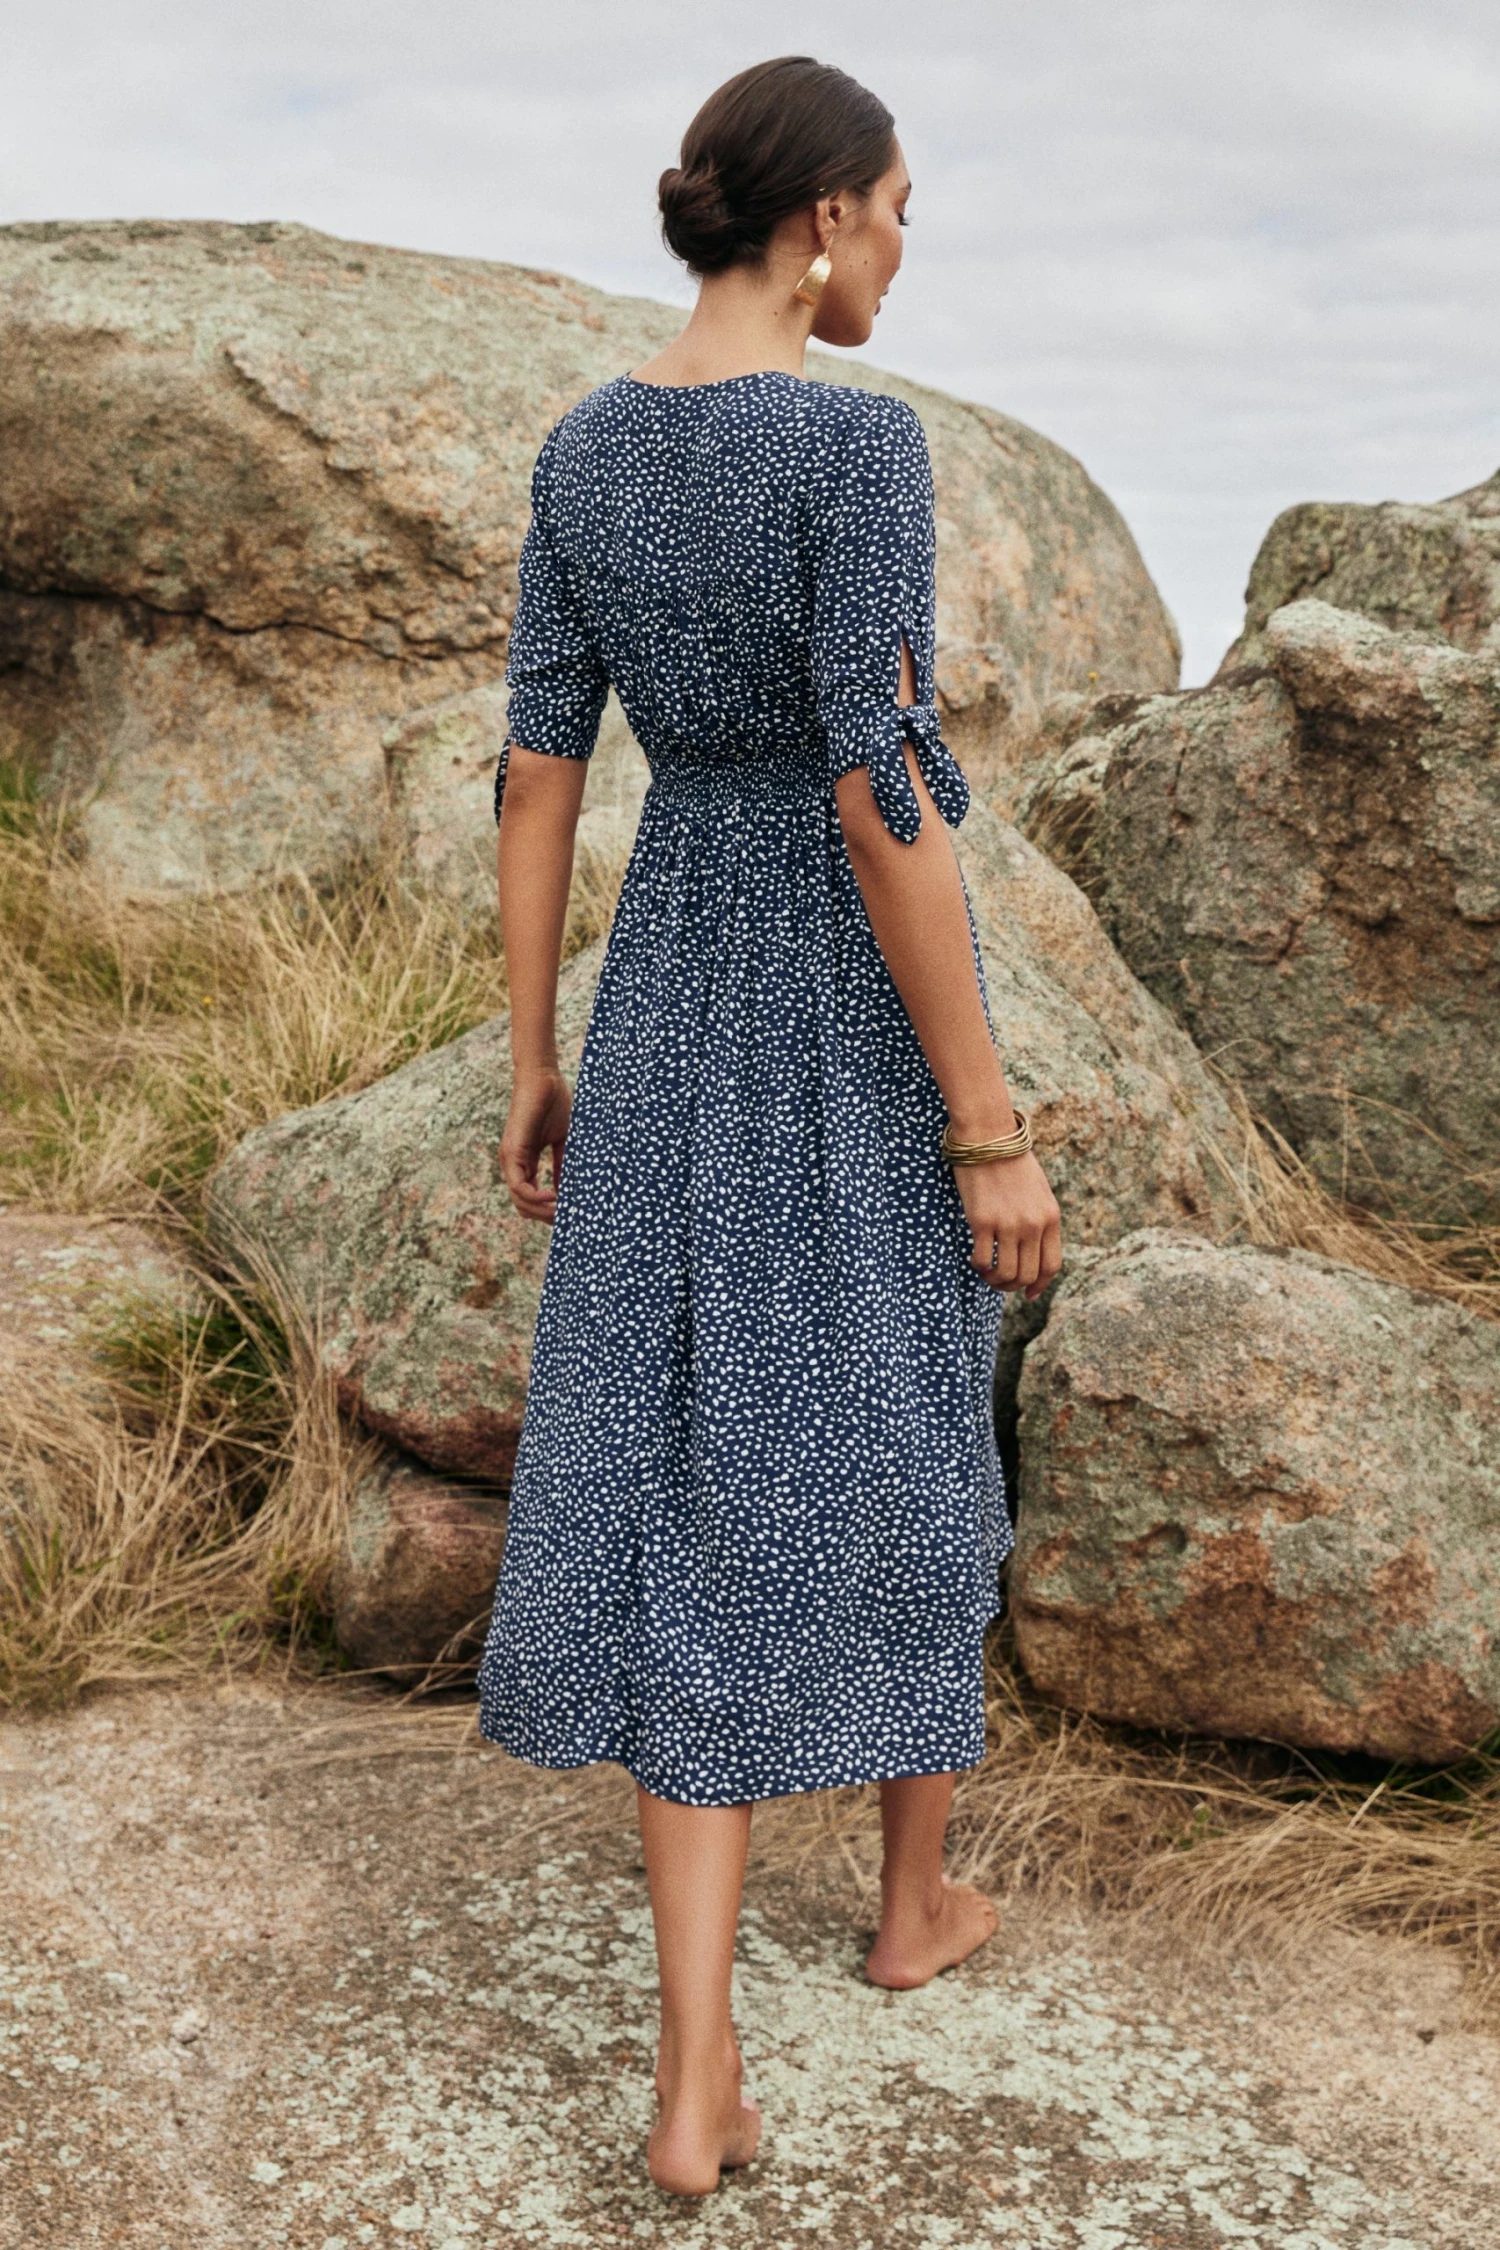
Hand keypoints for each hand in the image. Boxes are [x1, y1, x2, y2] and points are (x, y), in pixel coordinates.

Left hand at [499, 1068, 572, 1222]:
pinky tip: (555, 1198)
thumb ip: (562, 1166)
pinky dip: (536, 1198)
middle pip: (523, 1206)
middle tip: (568, 1220)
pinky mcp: (513, 1151)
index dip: (548, 1211)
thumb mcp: (562, 1142)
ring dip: (542, 1212)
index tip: (568, 1217)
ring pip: (520, 1201)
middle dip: (546, 1217)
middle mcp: (513, 1164)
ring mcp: (510, 1159)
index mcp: (524, 1162)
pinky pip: (520, 1186)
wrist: (543, 1077)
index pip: (530, 1198)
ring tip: (563, 1213)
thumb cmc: (555, 1104)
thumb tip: (568, 1192)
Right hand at [953, 1150, 1062, 1298]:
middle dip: (1013, 1286)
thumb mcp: (1038, 1192)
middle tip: (1000, 1282)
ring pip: (1005, 1274)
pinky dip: (978, 1267)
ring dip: (994, 1281)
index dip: (1040, 1285)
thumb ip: (1040, 1221)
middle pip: (1028, 1275)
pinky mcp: (982, 1221)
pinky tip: (974, 1260)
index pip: (1051, 1266)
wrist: (988, 1137)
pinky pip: (982, 1260)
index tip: (1028, 1293)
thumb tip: (1032, 1253)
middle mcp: (1033, 1224)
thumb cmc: (1011, 1162)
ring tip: (986, 1274)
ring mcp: (1008, 1224)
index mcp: (1051, 1217)